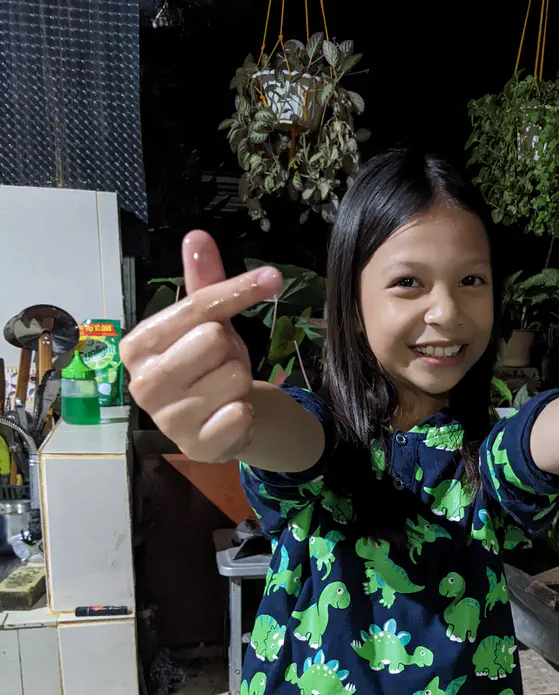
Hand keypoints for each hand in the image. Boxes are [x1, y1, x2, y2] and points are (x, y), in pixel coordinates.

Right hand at [120, 232, 281, 461]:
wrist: (218, 422)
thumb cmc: (206, 364)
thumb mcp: (207, 320)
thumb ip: (203, 281)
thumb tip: (197, 236)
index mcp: (138, 346)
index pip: (197, 308)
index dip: (238, 290)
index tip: (272, 277)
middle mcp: (143, 383)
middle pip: (215, 340)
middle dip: (230, 350)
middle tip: (219, 364)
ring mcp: (167, 420)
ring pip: (233, 376)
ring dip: (239, 382)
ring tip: (223, 390)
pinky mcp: (195, 446)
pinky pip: (239, 413)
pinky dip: (245, 411)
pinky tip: (229, 415)